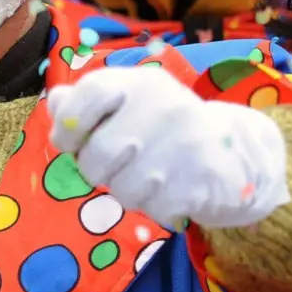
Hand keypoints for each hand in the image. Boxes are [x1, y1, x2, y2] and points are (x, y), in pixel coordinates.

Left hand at [47, 66, 290, 228]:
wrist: (234, 153)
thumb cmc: (166, 127)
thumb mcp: (130, 103)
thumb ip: (87, 102)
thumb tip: (56, 103)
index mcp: (141, 83)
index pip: (88, 94)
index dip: (68, 126)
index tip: (70, 142)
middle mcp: (163, 107)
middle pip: (95, 157)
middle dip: (97, 170)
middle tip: (119, 164)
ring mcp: (183, 144)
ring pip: (120, 189)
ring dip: (128, 191)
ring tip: (149, 175)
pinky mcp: (197, 181)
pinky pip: (150, 208)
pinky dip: (155, 206)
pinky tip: (171, 189)